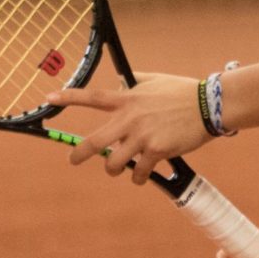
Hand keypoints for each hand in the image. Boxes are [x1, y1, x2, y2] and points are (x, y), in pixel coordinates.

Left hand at [45, 73, 211, 184]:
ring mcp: (142, 136)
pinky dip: (139, 177)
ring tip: (120, 169)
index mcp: (128, 99)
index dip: (69, 98)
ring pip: (115, 164)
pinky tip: (143, 175)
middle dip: (79, 154)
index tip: (49, 98)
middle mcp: (130, 118)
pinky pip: (139, 172)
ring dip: (114, 169)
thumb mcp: (154, 80)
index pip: (92, 97)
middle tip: (73, 160)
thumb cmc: (183, 91)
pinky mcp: (157, 151)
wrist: (208, 105)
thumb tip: (118, 81)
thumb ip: (133, 83)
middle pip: (95, 142)